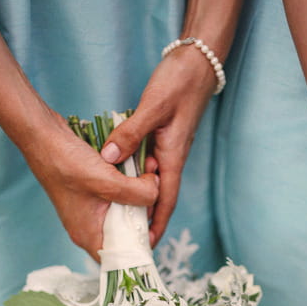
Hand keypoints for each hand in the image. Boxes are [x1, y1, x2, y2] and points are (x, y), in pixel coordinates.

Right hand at [22, 109, 158, 260]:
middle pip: (126, 231)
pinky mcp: (91, 190)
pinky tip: (141, 168)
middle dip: (145, 213)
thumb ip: (137, 193)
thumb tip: (155, 192)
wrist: (42, 134)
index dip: (138, 250)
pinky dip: (130, 183)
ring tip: (151, 176)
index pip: (118, 257)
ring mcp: (90, 207)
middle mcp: (89, 225)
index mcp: (88, 235)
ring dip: (139, 193)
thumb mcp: (107, 181)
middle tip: (157, 195)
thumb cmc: (65, 163)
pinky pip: (117, 193)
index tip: (157, 234)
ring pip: (124, 208)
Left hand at [100, 47, 216, 245]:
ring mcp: (166, 146)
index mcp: (173, 156)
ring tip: (113, 209)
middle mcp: (171, 156)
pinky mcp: (161, 135)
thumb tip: (110, 157)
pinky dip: (131, 170)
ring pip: (148, 177)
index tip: (148, 244)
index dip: (157, 223)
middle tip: (122, 233)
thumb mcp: (154, 107)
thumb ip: (132, 132)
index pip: (165, 199)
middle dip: (142, 215)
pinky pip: (144, 160)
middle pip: (155, 194)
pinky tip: (114, 170)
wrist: (196, 61)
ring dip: (134, 192)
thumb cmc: (180, 82)